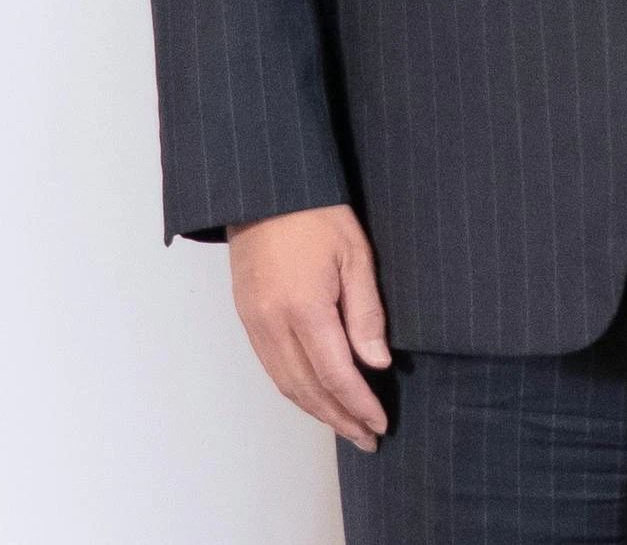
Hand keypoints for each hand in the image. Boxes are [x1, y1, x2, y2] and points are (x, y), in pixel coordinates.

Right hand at [228, 204, 392, 452]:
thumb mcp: (355, 255)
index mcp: (304, 308)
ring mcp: (255, 322)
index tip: (379, 423)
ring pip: (286, 384)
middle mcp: (273, 323)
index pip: (336, 375)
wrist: (263, 188)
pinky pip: (271, 367)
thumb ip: (366, 313)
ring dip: (316, 411)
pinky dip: (295, 390)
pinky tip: (314, 397)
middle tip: (366, 438)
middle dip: (339, 419)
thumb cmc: (314, 213)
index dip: (358, 405)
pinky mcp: (247, 317)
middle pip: (308, 389)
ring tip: (345, 427)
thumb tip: (376, 363)